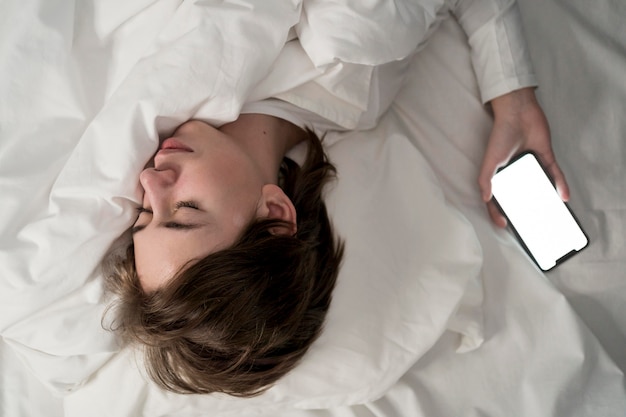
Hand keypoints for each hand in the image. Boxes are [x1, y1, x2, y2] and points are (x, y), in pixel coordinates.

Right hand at [478, 88, 569, 226]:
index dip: (498, 211)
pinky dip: (561, 185)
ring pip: (540, 186)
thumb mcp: (489, 162)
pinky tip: (564, 197)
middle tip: (529, 224)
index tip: (505, 224)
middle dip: (524, 209)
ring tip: (549, 214)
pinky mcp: (546, 157)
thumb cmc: (500, 136)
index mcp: (499, 173)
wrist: (518, 113)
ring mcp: (532, 165)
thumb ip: (485, 181)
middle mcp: (516, 171)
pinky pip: (555, 174)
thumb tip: (486, 200)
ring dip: (544, 200)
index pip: (497, 197)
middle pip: (521, 194)